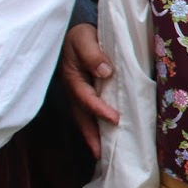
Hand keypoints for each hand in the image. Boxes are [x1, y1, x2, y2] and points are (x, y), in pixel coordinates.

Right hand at [62, 23, 118, 158]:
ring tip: (103, 154)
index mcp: (73, 78)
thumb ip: (93, 53)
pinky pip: (90, 113)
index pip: (86, 98)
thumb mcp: (84, 38)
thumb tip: (105, 71)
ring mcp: (78, 94)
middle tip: (101, 154)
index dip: (99, 109)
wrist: (77, 33)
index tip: (114, 119)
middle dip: (90, 136)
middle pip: (81, 116)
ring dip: (93, 136)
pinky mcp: (86, 95)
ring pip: (84, 118)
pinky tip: (107, 137)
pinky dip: (96, 126)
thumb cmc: (81, 36)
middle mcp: (74, 90)